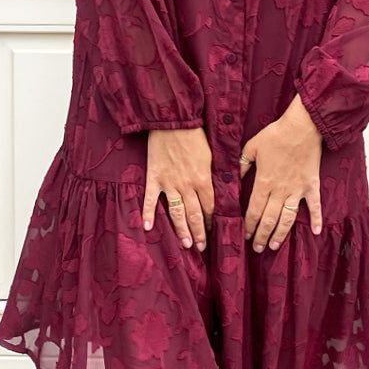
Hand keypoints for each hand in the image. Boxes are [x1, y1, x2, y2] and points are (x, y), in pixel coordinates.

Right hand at [142, 127, 213, 251]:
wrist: (173, 120)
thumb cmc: (195, 135)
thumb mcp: (212, 155)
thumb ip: (214, 174)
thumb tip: (220, 188)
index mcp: (203, 179)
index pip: (210, 206)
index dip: (212, 221)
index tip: (214, 232)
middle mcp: (187, 185)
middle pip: (195, 214)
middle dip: (199, 232)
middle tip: (201, 248)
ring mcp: (169, 183)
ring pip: (177, 212)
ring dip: (181, 230)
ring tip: (186, 244)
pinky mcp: (154, 177)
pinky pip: (150, 199)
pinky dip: (147, 213)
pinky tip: (147, 228)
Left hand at [241, 94, 322, 252]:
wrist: (302, 127)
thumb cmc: (276, 135)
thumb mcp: (251, 147)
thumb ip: (241, 165)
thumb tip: (232, 178)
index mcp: (264, 182)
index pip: (254, 211)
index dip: (249, 225)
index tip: (246, 236)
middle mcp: (280, 190)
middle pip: (269, 219)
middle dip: (262, 236)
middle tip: (257, 248)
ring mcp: (297, 190)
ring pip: (288, 218)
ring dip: (281, 234)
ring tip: (275, 246)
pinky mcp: (311, 185)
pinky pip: (314, 206)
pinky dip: (317, 219)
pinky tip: (317, 232)